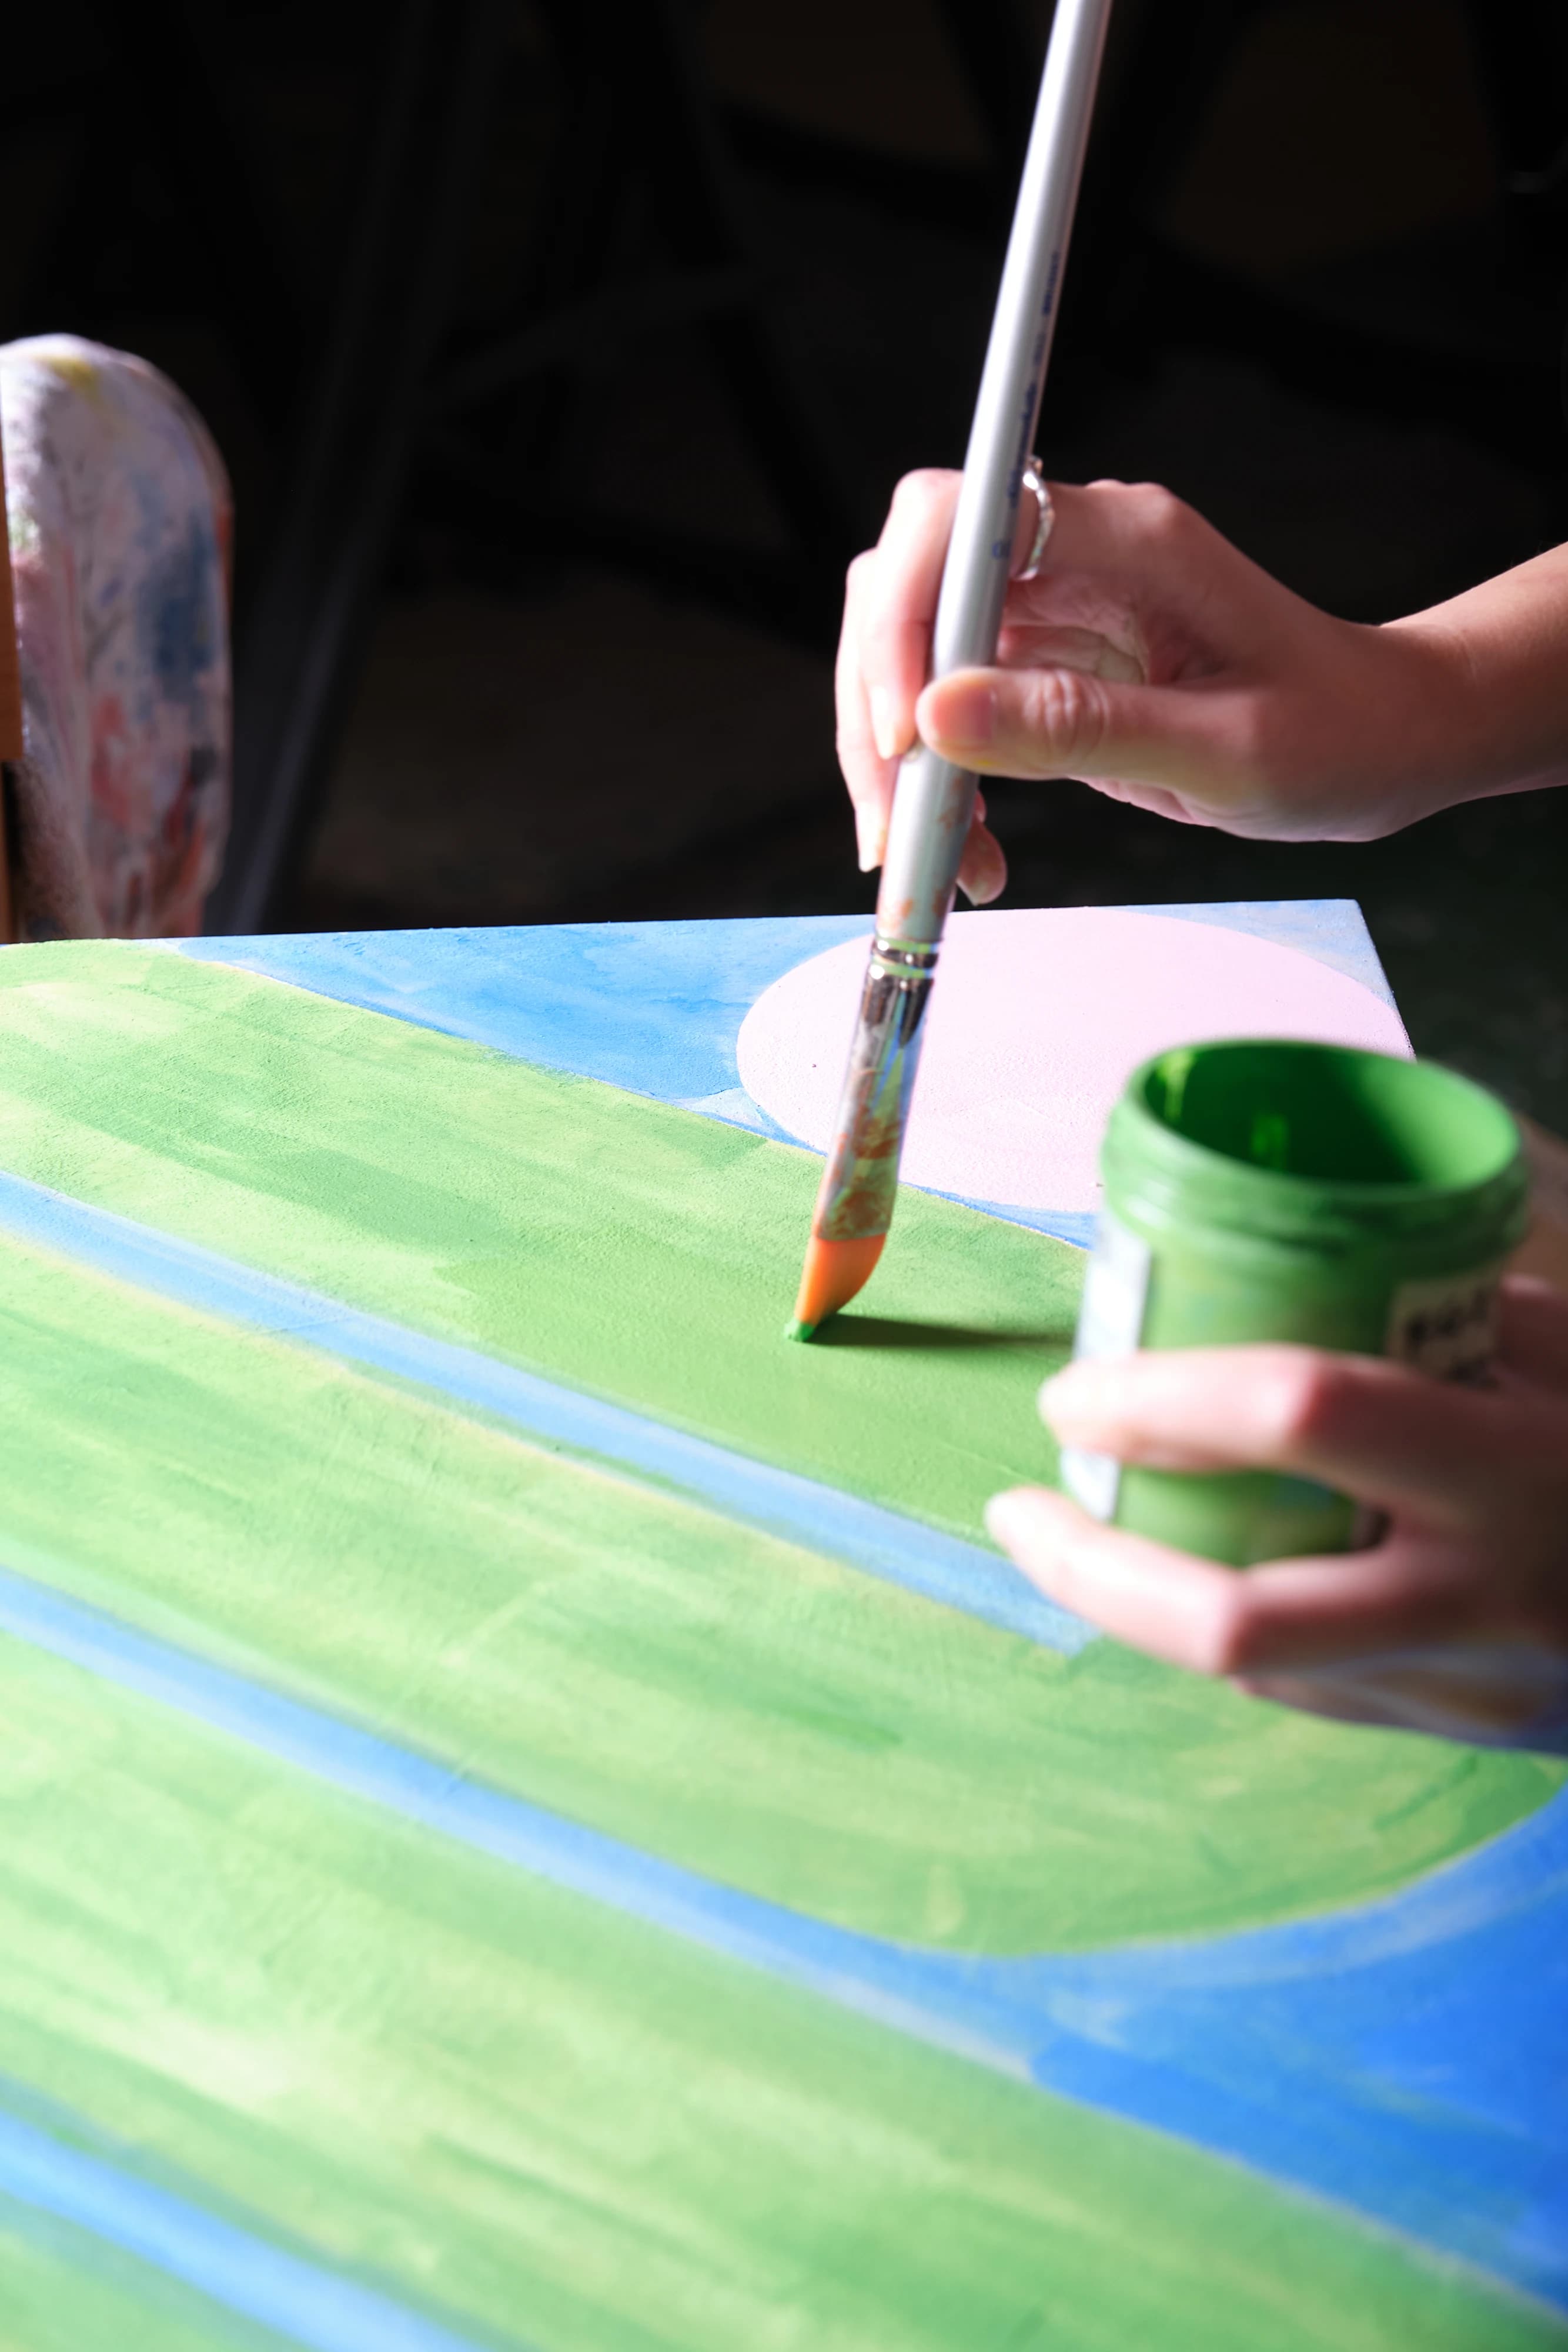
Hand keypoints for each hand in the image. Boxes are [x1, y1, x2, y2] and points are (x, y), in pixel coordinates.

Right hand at [837, 470, 1567, 897]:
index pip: (960, 522)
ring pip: (914, 658)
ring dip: (900, 761)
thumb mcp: (1222, 750)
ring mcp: (1054, 610)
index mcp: (1128, 538)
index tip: (905, 735)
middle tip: (899, 828)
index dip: (905, 619)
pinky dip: (941, 785)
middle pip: (911, 589)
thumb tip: (938, 715)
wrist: (1386, 743)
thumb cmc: (1338, 734)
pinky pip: (952, 715)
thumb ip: (1080, 728)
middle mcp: (1076, 555)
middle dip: (879, 708)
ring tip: (941, 859)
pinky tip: (975, 848)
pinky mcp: (1045, 669)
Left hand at [984, 1276, 1567, 1748]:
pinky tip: (1196, 1570)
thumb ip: (1450, 1312)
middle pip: (1235, 1622)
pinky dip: (1230, 1634)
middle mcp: (1481, 1596)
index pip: (1303, 1412)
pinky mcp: (1459, 1735)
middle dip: (1092, 1570)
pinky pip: (1306, 1694)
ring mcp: (1468, 1688)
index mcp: (1514, 1467)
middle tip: (1017, 1507)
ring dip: (1139, 1603)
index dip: (1165, 1394)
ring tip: (1080, 1528)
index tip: (1077, 1387)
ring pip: (1252, 1672)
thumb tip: (1283, 1278)